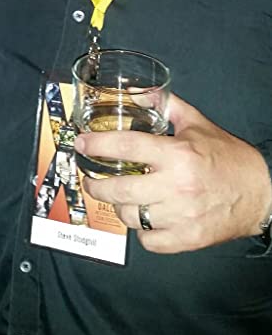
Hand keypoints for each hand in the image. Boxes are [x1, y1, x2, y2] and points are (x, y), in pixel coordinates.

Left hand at [75, 94, 271, 253]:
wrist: (261, 193)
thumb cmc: (228, 158)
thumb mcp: (197, 124)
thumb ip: (167, 106)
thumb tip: (140, 93)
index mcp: (177, 154)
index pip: (126, 146)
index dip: (97, 144)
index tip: (81, 144)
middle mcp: (176, 186)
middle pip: (120, 189)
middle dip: (96, 185)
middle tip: (90, 180)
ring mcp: (181, 216)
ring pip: (131, 217)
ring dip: (120, 207)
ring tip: (121, 198)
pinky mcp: (187, 239)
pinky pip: (149, 240)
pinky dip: (142, 231)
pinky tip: (145, 219)